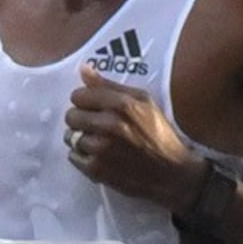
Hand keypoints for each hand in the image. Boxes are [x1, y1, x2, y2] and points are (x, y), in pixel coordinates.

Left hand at [62, 74, 193, 209]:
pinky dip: (83, 157)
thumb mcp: (144, 102)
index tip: (95, 109)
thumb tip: (83, 69)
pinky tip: (101, 158)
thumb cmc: (159, 135)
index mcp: (122, 104)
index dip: (86, 102)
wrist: (172, 174)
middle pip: (71, 116)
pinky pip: (73, 157)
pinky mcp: (96, 169)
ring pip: (70, 137)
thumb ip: (110, 85)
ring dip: (82, 140)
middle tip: (98, 128)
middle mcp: (109, 125)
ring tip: (101, 144)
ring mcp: (101, 148)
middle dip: (82, 120)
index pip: (78, 95)